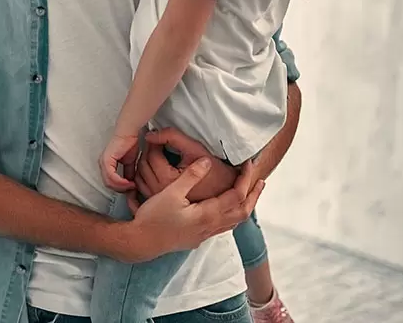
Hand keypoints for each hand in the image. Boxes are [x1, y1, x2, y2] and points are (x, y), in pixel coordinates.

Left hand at [99, 133, 139, 191]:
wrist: (129, 134)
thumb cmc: (129, 144)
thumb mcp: (130, 163)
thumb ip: (129, 173)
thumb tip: (131, 183)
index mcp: (107, 165)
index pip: (111, 183)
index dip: (122, 188)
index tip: (132, 189)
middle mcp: (103, 165)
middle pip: (109, 185)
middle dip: (122, 190)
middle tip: (132, 190)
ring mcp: (103, 163)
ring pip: (109, 182)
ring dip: (122, 187)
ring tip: (132, 186)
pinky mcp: (106, 160)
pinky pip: (111, 177)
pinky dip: (121, 182)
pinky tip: (129, 182)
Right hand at [123, 158, 263, 262]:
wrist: (141, 242)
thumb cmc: (154, 217)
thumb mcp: (171, 192)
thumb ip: (191, 176)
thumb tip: (207, 161)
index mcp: (208, 214)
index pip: (236, 195)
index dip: (245, 178)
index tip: (248, 165)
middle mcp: (211, 226)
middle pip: (242, 211)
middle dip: (254, 196)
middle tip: (260, 182)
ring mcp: (205, 234)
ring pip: (234, 221)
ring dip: (245, 206)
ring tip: (249, 194)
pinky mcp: (198, 237)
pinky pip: (224, 227)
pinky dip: (232, 215)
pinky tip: (226, 210)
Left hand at [136, 128, 236, 201]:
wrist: (226, 193)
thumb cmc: (214, 173)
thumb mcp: (195, 149)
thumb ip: (172, 137)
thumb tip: (151, 134)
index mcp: (167, 179)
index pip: (151, 154)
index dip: (155, 141)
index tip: (161, 136)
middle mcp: (158, 190)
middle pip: (143, 164)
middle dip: (149, 150)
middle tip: (158, 142)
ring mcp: (157, 197)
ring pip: (140, 174)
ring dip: (145, 161)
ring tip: (157, 153)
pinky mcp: (158, 201)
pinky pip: (142, 184)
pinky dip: (145, 173)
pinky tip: (155, 167)